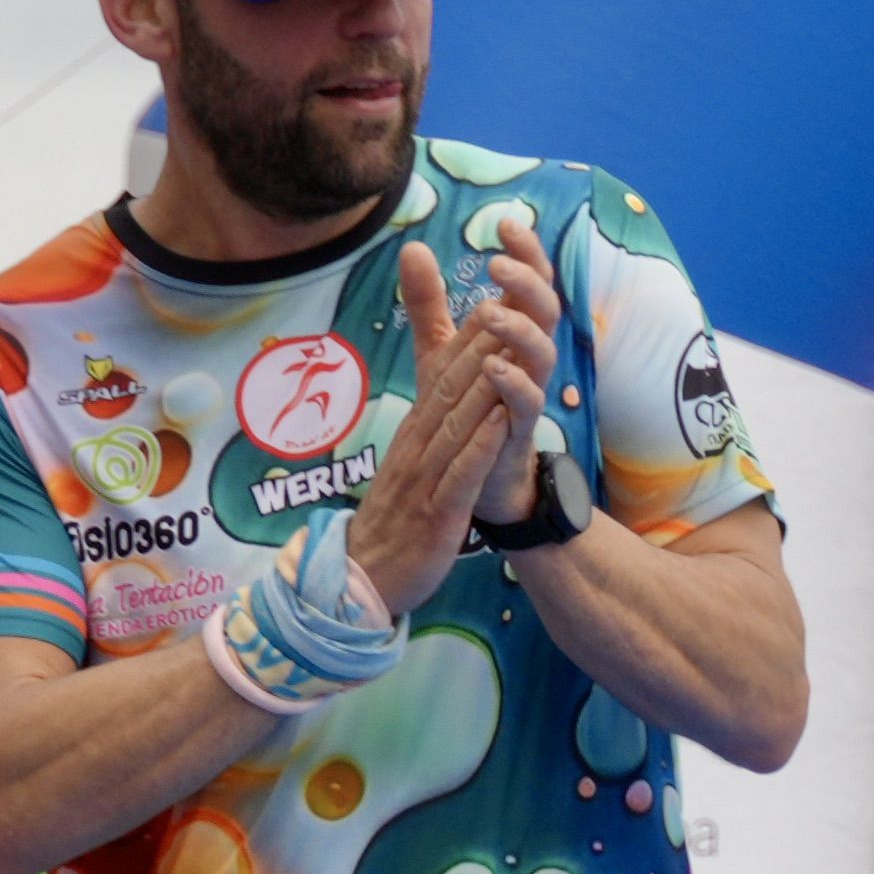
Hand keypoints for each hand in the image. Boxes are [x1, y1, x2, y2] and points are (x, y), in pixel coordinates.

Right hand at [351, 228, 556, 617]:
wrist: (363, 580)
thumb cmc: (397, 520)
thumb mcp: (412, 463)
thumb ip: (428, 425)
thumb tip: (445, 390)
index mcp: (416, 432)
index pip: (444, 376)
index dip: (471, 335)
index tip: (498, 293)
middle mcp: (417, 445)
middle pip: (451, 386)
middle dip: (480, 343)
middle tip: (509, 297)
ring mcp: (424, 478)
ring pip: (456, 422)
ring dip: (483, 382)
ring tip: (510, 344)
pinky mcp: (436, 514)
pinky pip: (459, 475)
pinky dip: (477, 446)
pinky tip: (498, 422)